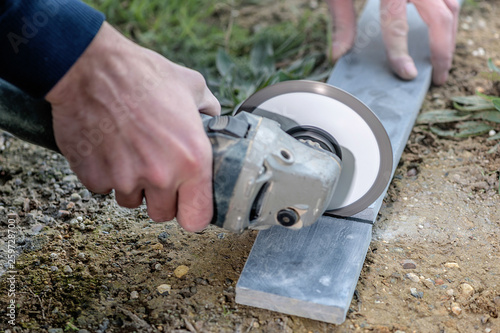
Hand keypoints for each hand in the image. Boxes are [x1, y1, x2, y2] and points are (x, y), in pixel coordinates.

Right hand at [46, 22, 220, 230]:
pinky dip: (105, 173)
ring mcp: (124, 179)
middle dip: (160, 198)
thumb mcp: (192, 86)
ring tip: (130, 151)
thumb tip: (216, 120)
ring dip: (132, 185)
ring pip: (131, 202)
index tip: (187, 203)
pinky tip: (108, 146)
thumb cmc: (144, 74)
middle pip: (162, 214)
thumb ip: (210, 110)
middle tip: (156, 170)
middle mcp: (161, 175)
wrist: (91, 67)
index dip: (192, 212)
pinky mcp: (93, 176)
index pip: (197, 218)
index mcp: (192, 160)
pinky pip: (103, 187)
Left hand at [327, 0, 459, 84]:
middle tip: (438, 76)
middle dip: (442, 51)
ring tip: (441, 58)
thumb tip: (339, 54)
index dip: (401, 52)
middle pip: (441, 17)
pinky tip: (440, 32)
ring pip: (453, 5)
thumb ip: (342, 20)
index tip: (408, 75)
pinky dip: (449, 15)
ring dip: (450, 34)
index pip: (397, 22)